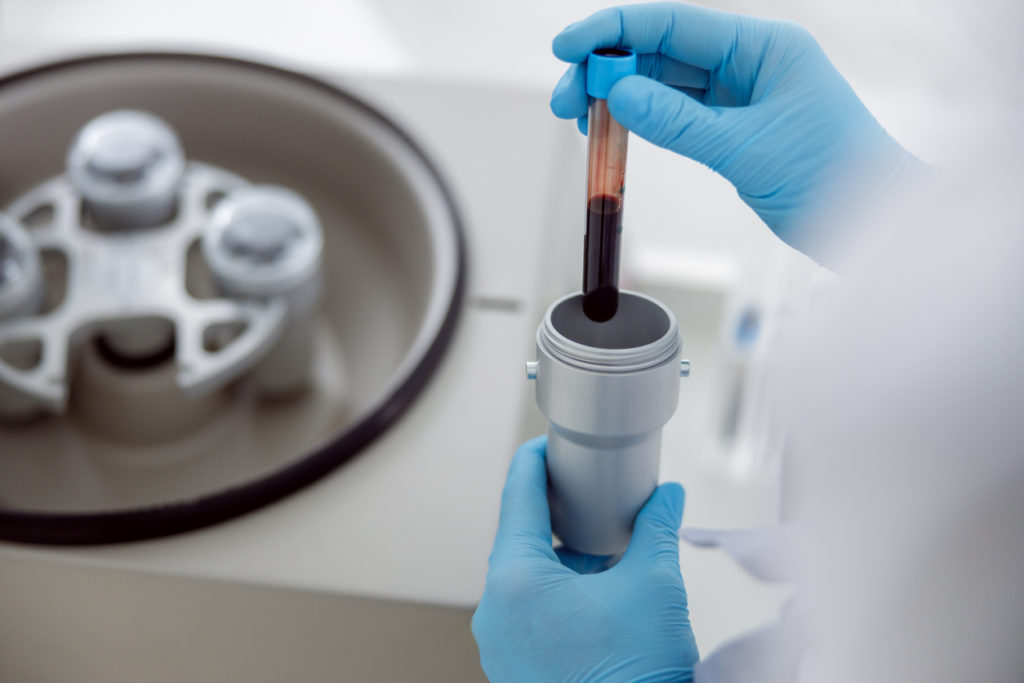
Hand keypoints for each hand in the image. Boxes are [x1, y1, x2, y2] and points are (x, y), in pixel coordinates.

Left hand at [472, 437, 698, 681]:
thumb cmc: (635, 676)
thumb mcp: (654, 587)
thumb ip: (657, 529)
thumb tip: (667, 496)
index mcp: (516, 579)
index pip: (517, 494)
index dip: (536, 459)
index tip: (551, 443)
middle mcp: (495, 609)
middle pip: (520, 535)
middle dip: (556, 510)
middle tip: (587, 489)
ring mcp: (501, 641)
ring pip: (524, 575)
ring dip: (560, 554)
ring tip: (600, 542)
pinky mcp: (514, 665)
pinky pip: (527, 609)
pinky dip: (556, 589)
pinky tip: (593, 587)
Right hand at [550, 2, 918, 259]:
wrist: (870, 222)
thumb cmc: (834, 177)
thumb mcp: (746, 148)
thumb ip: (678, 121)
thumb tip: (619, 96)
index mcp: (762, 47)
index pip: (673, 23)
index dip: (614, 30)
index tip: (568, 46)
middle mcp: (748, 63)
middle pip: (659, 51)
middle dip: (607, 69)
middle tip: (565, 100)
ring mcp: (738, 96)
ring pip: (662, 84)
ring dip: (618, 98)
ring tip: (580, 120)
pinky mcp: (731, 129)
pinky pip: (674, 115)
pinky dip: (641, 122)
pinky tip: (613, 129)